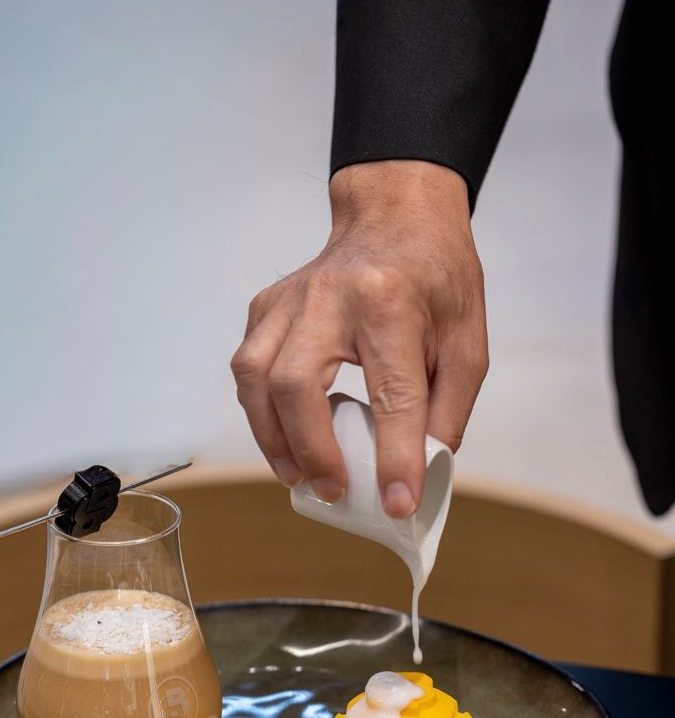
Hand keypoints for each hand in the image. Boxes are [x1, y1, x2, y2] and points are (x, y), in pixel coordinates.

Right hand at [231, 160, 487, 516]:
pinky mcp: (266, 305)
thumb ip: (446, 411)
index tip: (397, 503)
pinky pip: (249, 367)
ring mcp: (289, 298)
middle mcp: (330, 296)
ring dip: (272, 438)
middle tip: (334, 491)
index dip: (395, 458)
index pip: (392, 395)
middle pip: (296, 385)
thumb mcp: (467, 343)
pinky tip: (284, 435)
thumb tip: (418, 475)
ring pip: (256, 377)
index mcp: (391, 302)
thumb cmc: (436, 278)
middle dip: (312, 450)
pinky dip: (261, 411)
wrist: (397, 214)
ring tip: (297, 475)